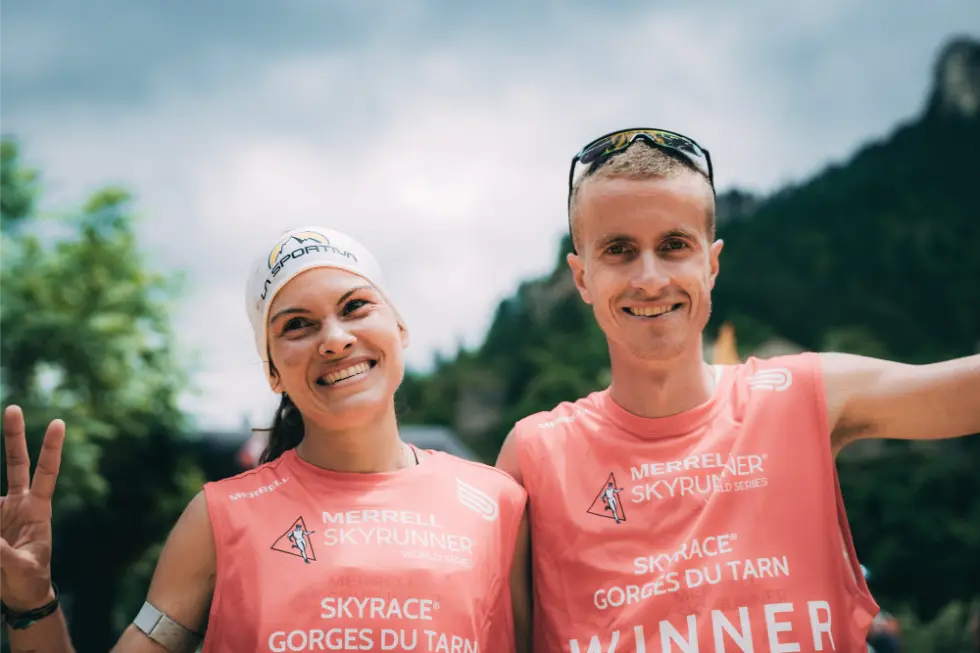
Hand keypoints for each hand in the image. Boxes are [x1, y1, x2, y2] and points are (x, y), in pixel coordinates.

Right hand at [0, 405, 63, 611]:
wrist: (19, 595)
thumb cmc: (28, 580)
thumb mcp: (20, 568)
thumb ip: (2, 552)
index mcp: (38, 509)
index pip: (47, 472)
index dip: (52, 449)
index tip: (60, 423)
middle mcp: (19, 503)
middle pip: (17, 462)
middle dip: (14, 435)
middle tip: (14, 408)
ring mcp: (1, 511)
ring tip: (5, 533)